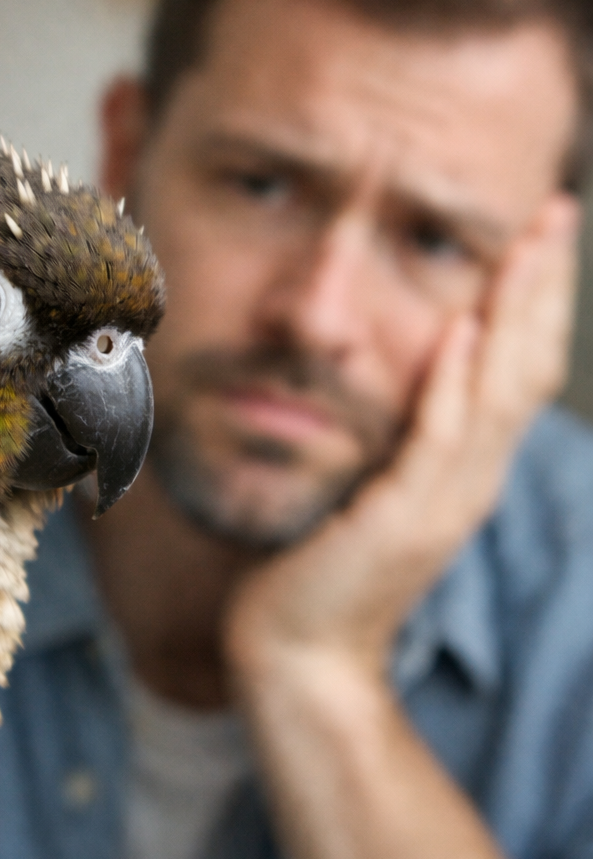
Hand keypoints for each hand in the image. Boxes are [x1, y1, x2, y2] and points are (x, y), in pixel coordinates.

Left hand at [224, 197, 578, 681]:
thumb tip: (395, 387)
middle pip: (523, 368)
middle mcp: (468, 481)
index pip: (513, 371)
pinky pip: (433, 440)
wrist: (300, 649)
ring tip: (530, 243)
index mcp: (462, 471)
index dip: (532, 303)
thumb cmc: (322, 569)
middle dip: (541, 286)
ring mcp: (441, 502)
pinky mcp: (399, 518)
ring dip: (513, 314)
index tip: (539, 236)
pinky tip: (459, 330)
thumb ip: (394, 445)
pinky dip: (451, 384)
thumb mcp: (370, 493)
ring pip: (495, 393)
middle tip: (558, 209)